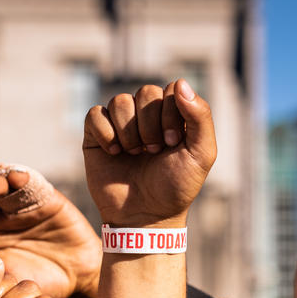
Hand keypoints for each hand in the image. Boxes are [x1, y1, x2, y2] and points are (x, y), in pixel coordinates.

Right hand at [83, 79, 215, 227]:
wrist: (144, 216)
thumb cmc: (175, 187)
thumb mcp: (201, 154)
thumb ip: (200, 117)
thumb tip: (181, 82)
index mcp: (174, 114)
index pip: (171, 89)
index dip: (170, 114)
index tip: (171, 144)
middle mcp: (147, 115)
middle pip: (146, 92)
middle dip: (150, 125)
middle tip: (153, 152)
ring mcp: (121, 124)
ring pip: (120, 101)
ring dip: (129, 131)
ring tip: (134, 154)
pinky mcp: (96, 135)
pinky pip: (95, 114)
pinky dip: (105, 133)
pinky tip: (114, 153)